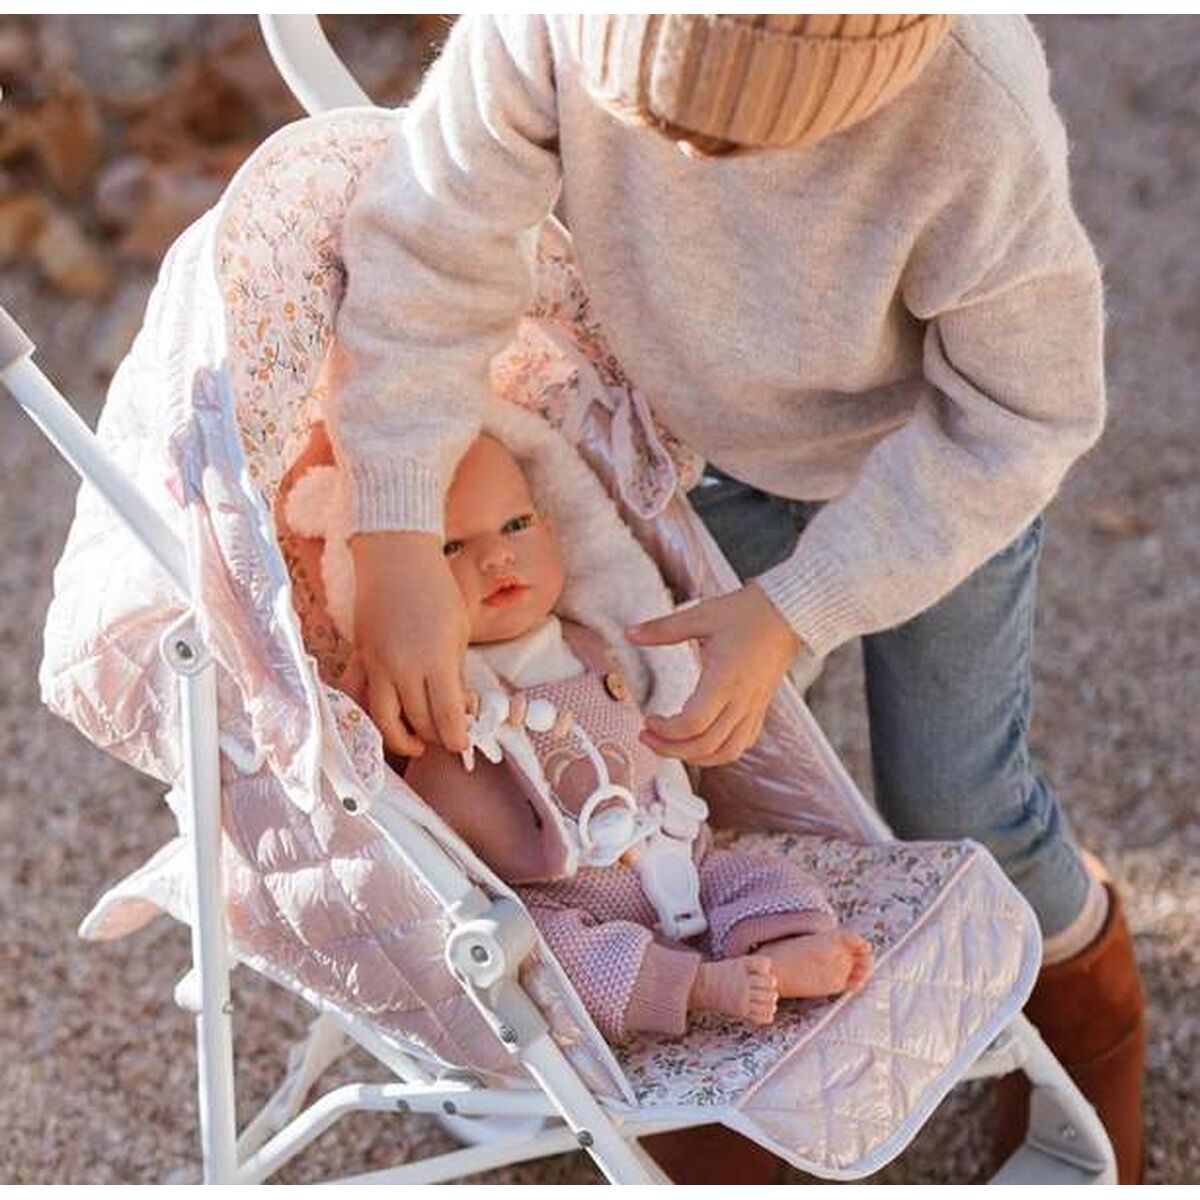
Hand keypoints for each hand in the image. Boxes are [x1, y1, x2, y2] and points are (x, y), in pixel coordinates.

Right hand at [351, 530, 471, 756]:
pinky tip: (382, 718)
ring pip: (381, 718)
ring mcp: (376, 663)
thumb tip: (461, 708)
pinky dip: (365, 713)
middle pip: (416, 721)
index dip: (457, 738)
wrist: (396, 556)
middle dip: (434, 738)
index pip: (446, 715)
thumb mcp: (460, 630)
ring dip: (399, 738)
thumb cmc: (437, 588)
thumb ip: (457, 672)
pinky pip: (357, 695)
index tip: (464, 745)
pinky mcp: (359, 656)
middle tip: (446, 739)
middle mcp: (402, 666)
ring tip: (415, 742)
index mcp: (435, 658)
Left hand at [626, 584, 801, 766]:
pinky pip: (741, 743)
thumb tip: (631, 633)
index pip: (693, 723)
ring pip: (726, 752)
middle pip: (705, 745)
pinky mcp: (760, 708)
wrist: (789, 614)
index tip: (649, 720)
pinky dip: (719, 751)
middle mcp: (741, 700)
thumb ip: (663, 628)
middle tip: (648, 737)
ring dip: (695, 757)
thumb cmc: (748, 613)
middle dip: (671, 749)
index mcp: (725, 679)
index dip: (667, 731)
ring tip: (671, 746)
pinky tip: (702, 741)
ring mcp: (753, 707)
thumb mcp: (701, 615)